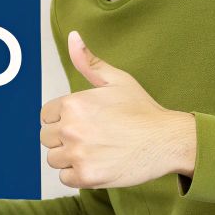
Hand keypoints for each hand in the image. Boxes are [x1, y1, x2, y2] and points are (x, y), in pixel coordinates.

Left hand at [40, 31, 195, 188]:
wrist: (168, 141)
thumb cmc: (143, 110)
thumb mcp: (116, 80)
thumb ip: (88, 62)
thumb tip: (72, 37)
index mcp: (73, 103)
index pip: (46, 116)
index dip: (63, 119)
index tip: (84, 122)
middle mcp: (71, 127)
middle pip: (46, 138)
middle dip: (64, 138)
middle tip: (92, 137)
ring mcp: (78, 153)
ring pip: (54, 159)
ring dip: (70, 157)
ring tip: (96, 150)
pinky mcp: (86, 176)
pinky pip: (65, 177)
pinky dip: (79, 174)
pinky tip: (99, 164)